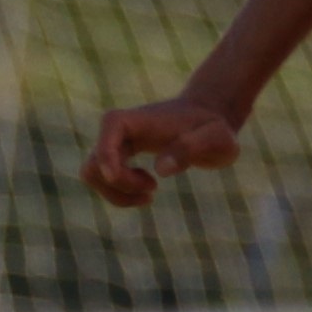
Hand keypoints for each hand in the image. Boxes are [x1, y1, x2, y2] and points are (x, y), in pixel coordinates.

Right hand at [81, 96, 243, 208]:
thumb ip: (193, 148)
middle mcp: (123, 129)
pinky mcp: (122, 154)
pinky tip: (149, 191)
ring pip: (93, 173)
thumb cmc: (214, 128)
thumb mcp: (218, 139)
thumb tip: (161, 168)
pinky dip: (120, 193)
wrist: (208, 118)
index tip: (130, 179)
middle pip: (95, 161)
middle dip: (119, 185)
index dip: (108, 154)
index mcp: (142, 118)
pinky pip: (104, 177)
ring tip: (151, 193)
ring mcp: (119, 142)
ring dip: (117, 193)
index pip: (111, 125)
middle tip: (153, 189)